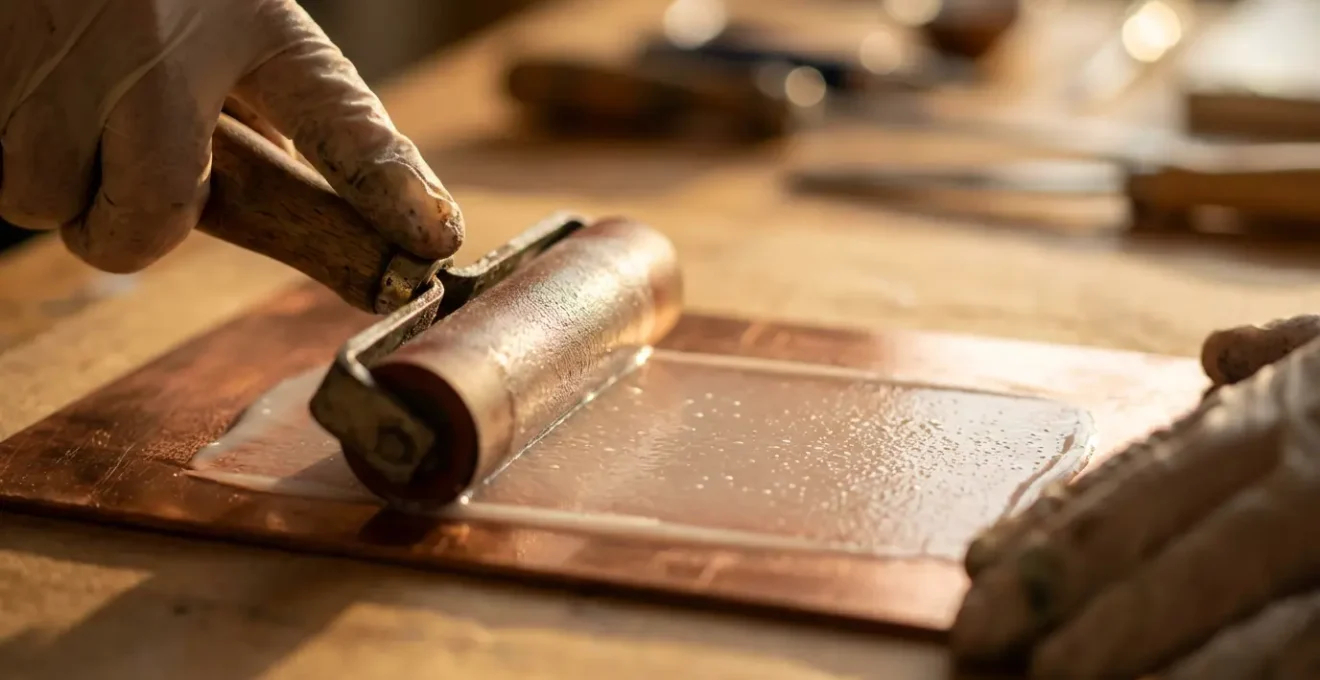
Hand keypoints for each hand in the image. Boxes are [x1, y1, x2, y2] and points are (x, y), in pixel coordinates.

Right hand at [0, 0, 462, 272]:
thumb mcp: (231, 19)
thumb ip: (271, 106)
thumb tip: (315, 209)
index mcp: (246, 23)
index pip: (332, 114)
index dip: (384, 185)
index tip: (430, 241)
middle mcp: (156, 49)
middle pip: (145, 224)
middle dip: (132, 228)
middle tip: (130, 174)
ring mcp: (56, 61)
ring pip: (45, 201)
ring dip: (58, 183)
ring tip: (69, 108)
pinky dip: (10, 153)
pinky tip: (30, 89)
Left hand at [952, 315, 1319, 678]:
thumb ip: (1283, 360)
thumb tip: (1219, 351)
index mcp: (1269, 420)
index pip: (1135, 479)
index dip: (1050, 528)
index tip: (974, 567)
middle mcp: (1292, 465)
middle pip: (1155, 525)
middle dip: (1060, 583)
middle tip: (976, 633)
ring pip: (1221, 580)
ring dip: (1134, 632)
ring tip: (1055, 676)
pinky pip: (1314, 638)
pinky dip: (1254, 669)